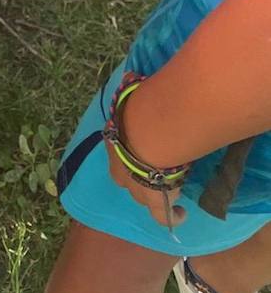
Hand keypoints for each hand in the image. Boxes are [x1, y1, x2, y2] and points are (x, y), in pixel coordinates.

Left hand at [108, 89, 186, 227]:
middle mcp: (120, 166)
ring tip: (171, 190)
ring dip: (153, 193)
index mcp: (113, 139)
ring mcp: (136, 186)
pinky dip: (170, 216)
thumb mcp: (131, 93)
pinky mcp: (155, 200)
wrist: (150, 132)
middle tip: (155, 169)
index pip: (115, 148)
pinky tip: (180, 213)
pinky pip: (162, 215)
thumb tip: (130, 76)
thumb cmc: (140, 107)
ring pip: (143, 196)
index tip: (140, 148)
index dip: (126, 150)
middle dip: (136, 175)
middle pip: (125, 177)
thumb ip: (131, 87)